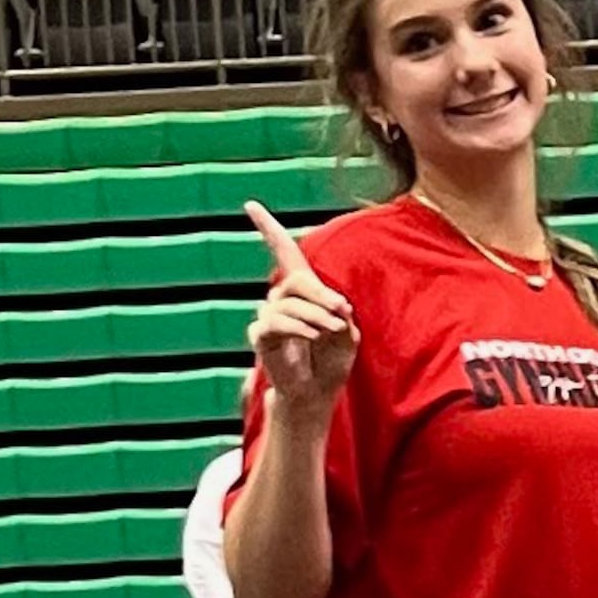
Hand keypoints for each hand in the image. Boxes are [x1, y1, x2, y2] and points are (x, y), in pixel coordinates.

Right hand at [244, 201, 358, 407]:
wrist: (316, 392)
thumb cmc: (332, 359)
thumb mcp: (347, 330)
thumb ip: (338, 310)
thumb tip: (332, 301)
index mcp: (301, 291)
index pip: (283, 253)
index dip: (268, 229)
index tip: (250, 205)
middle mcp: (280, 299)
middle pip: (296, 280)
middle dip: (321, 294)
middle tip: (341, 311)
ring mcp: (268, 316)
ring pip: (289, 303)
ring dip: (316, 316)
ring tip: (332, 332)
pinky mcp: (261, 336)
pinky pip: (276, 322)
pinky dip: (299, 327)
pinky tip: (313, 337)